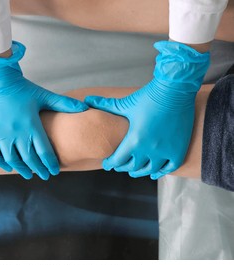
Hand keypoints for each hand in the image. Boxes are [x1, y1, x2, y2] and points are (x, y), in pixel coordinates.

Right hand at [0, 41, 87, 179]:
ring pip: (12, 159)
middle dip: (38, 170)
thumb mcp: (44, 96)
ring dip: (21, 169)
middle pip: (29, 158)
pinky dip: (1, 163)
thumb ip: (64, 103)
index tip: (54, 172)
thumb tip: (85, 108)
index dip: (50, 164)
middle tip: (44, 176)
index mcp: (31, 124)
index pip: (44, 151)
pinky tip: (9, 167)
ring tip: (28, 175)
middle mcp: (16, 132)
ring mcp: (1, 134)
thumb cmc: (23, 89)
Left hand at [85, 41, 209, 179]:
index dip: (111, 163)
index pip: (118, 160)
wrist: (174, 90)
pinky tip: (154, 172)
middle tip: (119, 166)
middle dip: (124, 167)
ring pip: (150, 169)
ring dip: (140, 172)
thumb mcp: (125, 104)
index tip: (107, 164)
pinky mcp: (178, 149)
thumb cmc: (148, 97)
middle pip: (133, 166)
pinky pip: (169, 167)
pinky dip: (160, 172)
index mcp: (134, 140)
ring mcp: (165, 151)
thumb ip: (106, 105)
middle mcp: (149, 149)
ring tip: (134, 171)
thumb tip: (87, 100)